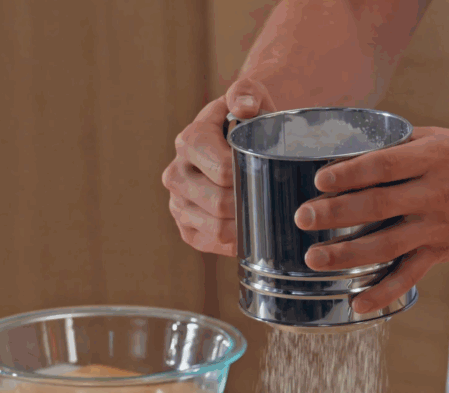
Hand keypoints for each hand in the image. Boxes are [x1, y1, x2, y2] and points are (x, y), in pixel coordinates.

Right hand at [161, 79, 276, 255]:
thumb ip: (247, 93)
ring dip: (244, 226)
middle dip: (249, 204)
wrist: (242, 141)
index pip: (223, 171)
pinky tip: (249, 230)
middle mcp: (176, 173)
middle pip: (219, 203)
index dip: (250, 178)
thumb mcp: (252, 97)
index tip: (269, 173)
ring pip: (214, 228)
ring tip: (264, 215)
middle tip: (273, 198)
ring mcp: (177, 203)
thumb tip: (243, 107)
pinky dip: (233, 242)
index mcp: (189, 141)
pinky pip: (208, 243)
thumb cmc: (251, 121)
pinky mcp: (184, 226)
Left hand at [296, 127, 448, 312]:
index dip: (348, 173)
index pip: (382, 165)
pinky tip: (358, 302)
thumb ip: (407, 145)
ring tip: (315, 258)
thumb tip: (364, 146)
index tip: (319, 179)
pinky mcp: (446, 251)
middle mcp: (434, 193)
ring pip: (386, 244)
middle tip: (304, 218)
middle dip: (335, 213)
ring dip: (347, 254)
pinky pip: (409, 275)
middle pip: (376, 205)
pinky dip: (383, 292)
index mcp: (434, 158)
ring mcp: (440, 226)